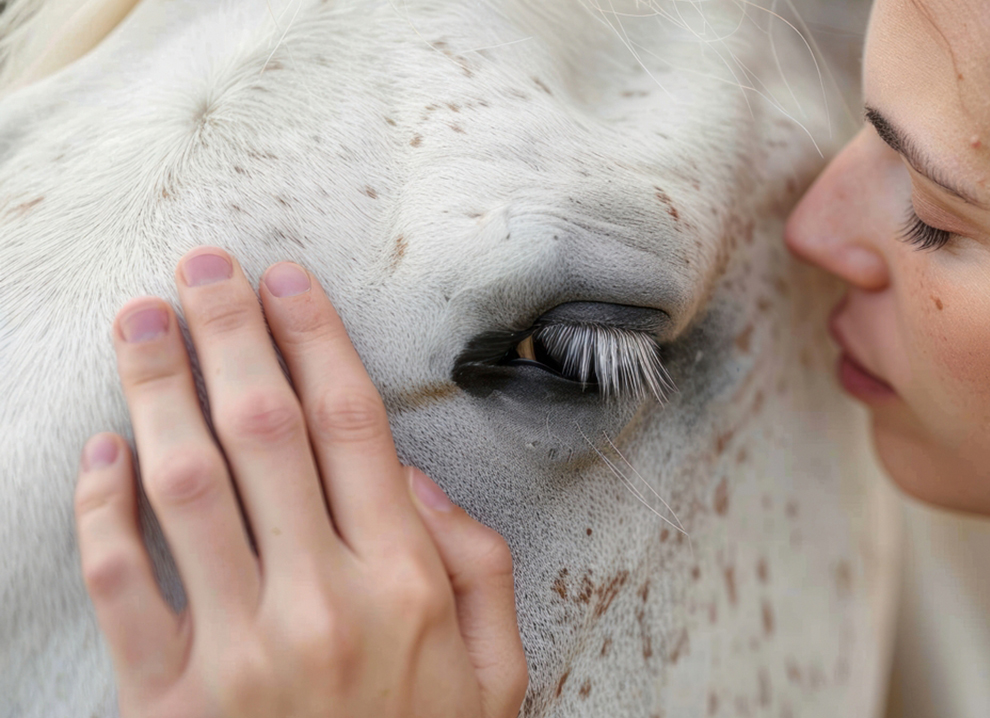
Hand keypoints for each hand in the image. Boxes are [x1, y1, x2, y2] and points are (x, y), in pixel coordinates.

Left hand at [73, 246, 526, 716]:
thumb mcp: (497, 670)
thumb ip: (477, 563)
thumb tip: (415, 476)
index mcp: (408, 580)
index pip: (351, 426)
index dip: (314, 340)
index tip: (285, 280)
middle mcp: (326, 599)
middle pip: (265, 431)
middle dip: (229, 333)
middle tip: (201, 267)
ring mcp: (242, 650)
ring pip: (188, 486)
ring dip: (157, 391)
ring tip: (140, 323)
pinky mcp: (171, 701)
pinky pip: (123, 584)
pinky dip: (102, 510)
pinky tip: (103, 452)